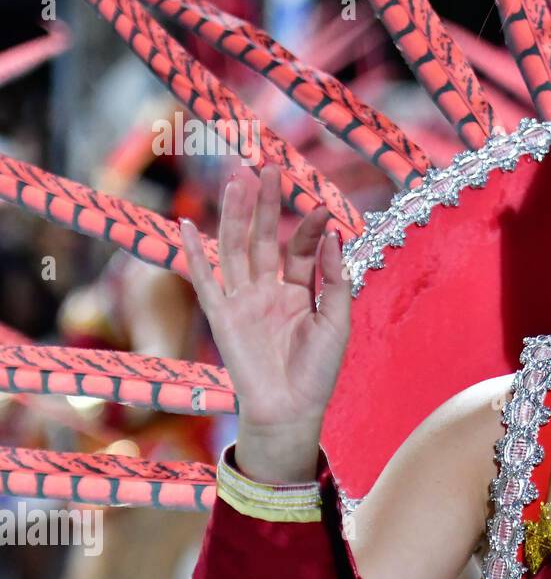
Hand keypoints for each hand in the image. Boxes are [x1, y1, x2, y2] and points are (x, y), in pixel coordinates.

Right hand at [179, 165, 351, 482]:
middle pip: (263, 238)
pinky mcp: (222, 316)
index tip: (321, 207)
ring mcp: (243, 301)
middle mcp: (268, 291)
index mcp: (298, 293)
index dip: (310, 228)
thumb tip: (332, 236)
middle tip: (267, 167)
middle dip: (265, 204)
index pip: (300, 249)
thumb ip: (334, 279)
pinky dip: (193, 253)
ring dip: (235, 215)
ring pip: (235, 248)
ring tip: (237, 180)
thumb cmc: (318, 372)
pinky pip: (204, 279)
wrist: (292, 410)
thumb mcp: (337, 321)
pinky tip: (185, 224)